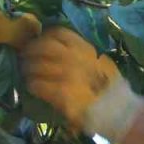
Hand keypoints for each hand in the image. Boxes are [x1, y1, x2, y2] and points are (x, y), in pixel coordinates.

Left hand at [21, 26, 143, 138]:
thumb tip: (64, 53)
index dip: (44, 36)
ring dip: (28, 69)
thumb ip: (84, 55)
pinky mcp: (59, 92)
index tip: (39, 41)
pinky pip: (36, 84)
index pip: (58, 33)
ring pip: (35, 65)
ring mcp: (65, 74)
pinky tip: (31, 87)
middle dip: (30, 50)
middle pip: (42, 47)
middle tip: (25, 57)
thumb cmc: (112, 89)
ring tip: (26, 74)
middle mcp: (73, 58)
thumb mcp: (102, 63)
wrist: (118, 111)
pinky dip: (31, 85)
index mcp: (85, 48)